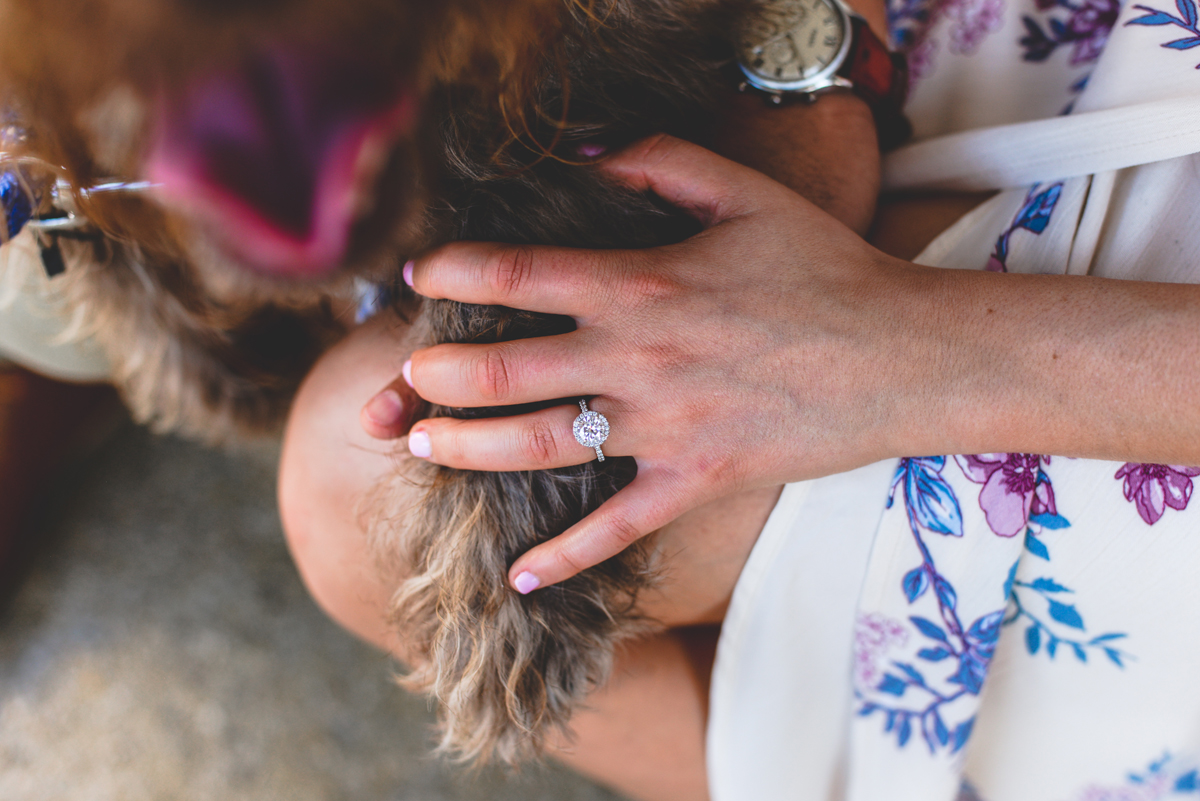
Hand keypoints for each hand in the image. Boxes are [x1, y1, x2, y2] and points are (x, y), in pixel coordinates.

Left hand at [369, 135, 941, 590]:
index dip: (452, 274)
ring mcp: (663, 428)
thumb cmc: (824, 268)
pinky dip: (564, 555)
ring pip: (538, 447)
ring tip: (425, 446)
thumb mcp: (745, 191)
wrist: (903, 354)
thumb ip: (659, 163)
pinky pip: (616, 528)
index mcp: (640, 283)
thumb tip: (587, 153)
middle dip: (434, 376)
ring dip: (468, 449)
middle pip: (503, 371)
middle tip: (402, 382)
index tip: (418, 277)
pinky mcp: (696, 480)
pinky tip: (516, 574)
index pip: (516, 275)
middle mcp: (636, 358)